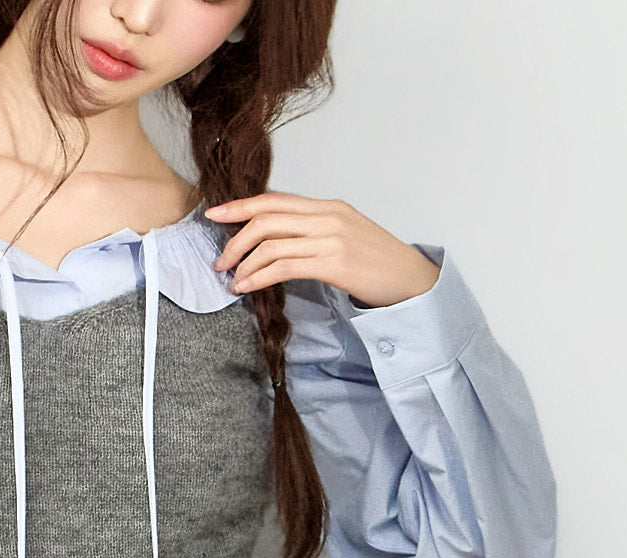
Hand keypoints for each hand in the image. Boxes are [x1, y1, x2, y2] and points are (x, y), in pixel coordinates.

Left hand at [206, 191, 439, 307]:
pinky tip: (246, 288)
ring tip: (231, 281)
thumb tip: (278, 240)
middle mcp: (327, 217)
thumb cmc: (378, 264)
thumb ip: (314, 231)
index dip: (240, 205)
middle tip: (219, 262)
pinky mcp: (333, 263)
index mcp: (328, 207)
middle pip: (266, 219)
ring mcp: (331, 238)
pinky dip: (258, 278)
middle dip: (235, 239)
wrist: (412, 280)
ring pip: (270, 244)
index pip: (275, 200)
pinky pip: (283, 267)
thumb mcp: (345, 236)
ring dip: (243, 264)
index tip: (214, 214)